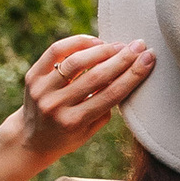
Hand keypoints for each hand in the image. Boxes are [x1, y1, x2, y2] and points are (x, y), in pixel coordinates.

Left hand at [0, 35, 151, 180]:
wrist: (30, 139)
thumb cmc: (67, 135)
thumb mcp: (89, 131)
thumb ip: (105, 108)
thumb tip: (125, 74)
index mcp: (75, 122)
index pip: (111, 94)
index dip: (133, 75)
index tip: (149, 59)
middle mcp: (57, 106)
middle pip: (97, 76)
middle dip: (122, 59)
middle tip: (140, 46)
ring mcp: (42, 90)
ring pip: (76, 62)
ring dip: (102, 50)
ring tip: (119, 45)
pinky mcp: (32, 76)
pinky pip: (56, 51)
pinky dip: (77, 42)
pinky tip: (94, 41)